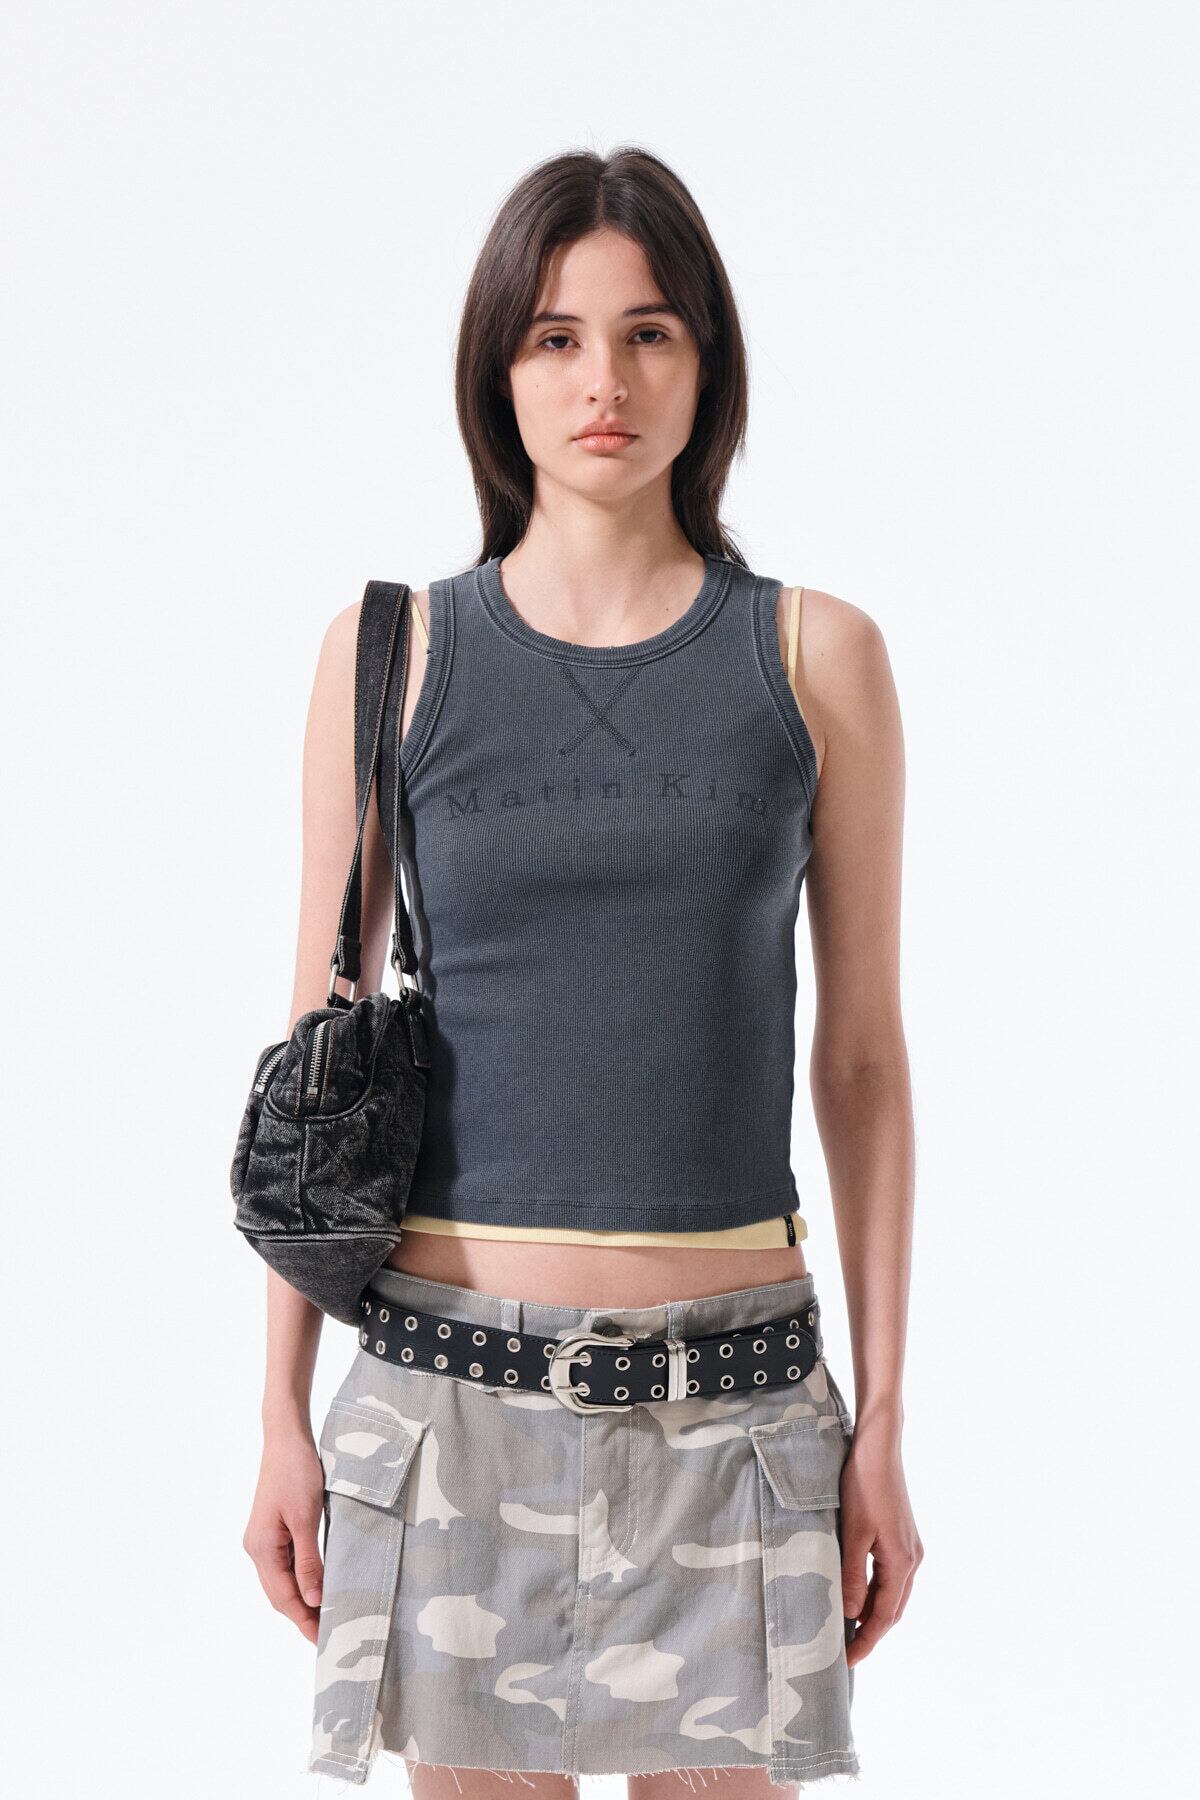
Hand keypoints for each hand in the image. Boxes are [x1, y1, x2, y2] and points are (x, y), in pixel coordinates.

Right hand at [243, 1429, 325, 1644]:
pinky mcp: (272, 1530)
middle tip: (330, 1635)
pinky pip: (285, 1565)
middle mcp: (257, 1548)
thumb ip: (308, 1560)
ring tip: (326, 1616)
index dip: (304, 1621)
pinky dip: (300, 1580)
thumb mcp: (306, 1517)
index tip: (324, 1641)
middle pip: (279, 1595)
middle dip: (302, 1616)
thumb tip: (313, 1598)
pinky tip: (317, 1585)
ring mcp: (262, 1539)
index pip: (284, 1598)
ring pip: (281, 1582)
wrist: (286, 1437)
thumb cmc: (296, 1471)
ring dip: (301, 1600)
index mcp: (262, 1548)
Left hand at [839, 1417, 923, 1666]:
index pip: (884, 1616)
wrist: (879, 1448)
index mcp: (902, 1562)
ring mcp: (909, 1547)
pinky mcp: (902, 1536)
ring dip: (873, 1612)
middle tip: (845, 1652)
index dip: (866, 1640)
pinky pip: (890, 1576)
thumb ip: (851, 1575)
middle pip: (892, 1609)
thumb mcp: (852, 1533)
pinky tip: (857, 1593)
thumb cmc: (863, 1486)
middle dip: (871, 1632)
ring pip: (892, 1593)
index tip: (847, 1661)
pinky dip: (875, 1592)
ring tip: (848, 1629)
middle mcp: (912, 1559)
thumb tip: (850, 1615)